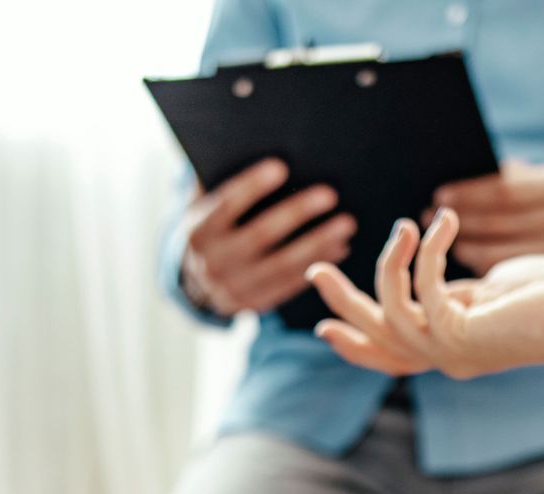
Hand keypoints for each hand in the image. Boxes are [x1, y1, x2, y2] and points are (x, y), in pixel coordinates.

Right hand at [179, 159, 357, 316]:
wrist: (196, 285)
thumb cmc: (210, 229)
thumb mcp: (201, 206)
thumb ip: (216, 180)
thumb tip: (238, 140)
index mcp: (199, 231)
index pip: (225, 205)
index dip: (251, 186)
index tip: (280, 166)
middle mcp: (213, 261)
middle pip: (259, 235)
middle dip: (295, 213)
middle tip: (329, 194)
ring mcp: (235, 287)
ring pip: (281, 264)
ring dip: (317, 242)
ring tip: (346, 223)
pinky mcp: (255, 303)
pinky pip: (290, 284)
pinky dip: (317, 264)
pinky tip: (339, 247)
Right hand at [305, 209, 543, 378]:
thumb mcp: (491, 293)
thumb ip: (456, 293)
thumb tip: (431, 279)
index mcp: (449, 351)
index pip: (389, 356)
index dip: (354, 345)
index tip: (325, 329)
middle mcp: (444, 358)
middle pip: (374, 337)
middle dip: (341, 304)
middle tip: (315, 271)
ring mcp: (450, 351)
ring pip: (387, 313)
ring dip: (386, 266)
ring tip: (403, 227)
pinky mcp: (462, 331)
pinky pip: (422, 287)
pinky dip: (427, 250)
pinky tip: (442, 223)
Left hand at [432, 161, 543, 278]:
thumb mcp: (540, 184)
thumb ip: (508, 179)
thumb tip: (457, 184)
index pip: (503, 190)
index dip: (467, 194)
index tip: (438, 196)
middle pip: (497, 222)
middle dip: (458, 220)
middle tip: (424, 217)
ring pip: (495, 253)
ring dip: (461, 246)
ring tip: (433, 243)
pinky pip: (503, 275)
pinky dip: (476, 266)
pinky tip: (459, 259)